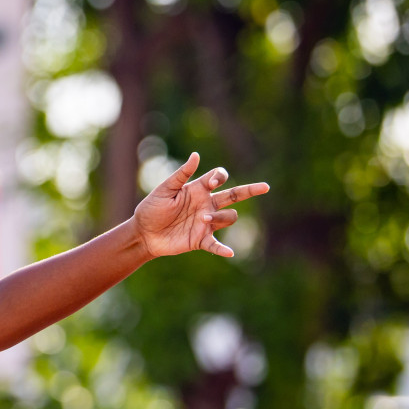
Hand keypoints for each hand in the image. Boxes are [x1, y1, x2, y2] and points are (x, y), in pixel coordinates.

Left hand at [131, 152, 268, 258]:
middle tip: (265, 187)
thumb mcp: (164, 190)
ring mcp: (206, 222)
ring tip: (202, 218)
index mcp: (198, 190)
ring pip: (229, 217)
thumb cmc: (151, 209)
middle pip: (235, 195)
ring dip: (220, 217)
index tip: (212, 183)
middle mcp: (206, 204)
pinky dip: (222, 249)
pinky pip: (216, 244)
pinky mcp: (200, 239)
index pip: (219, 178)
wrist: (143, 233)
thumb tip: (196, 155)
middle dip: (250, 190)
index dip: (220, 177)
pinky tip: (229, 253)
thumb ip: (181, 175)